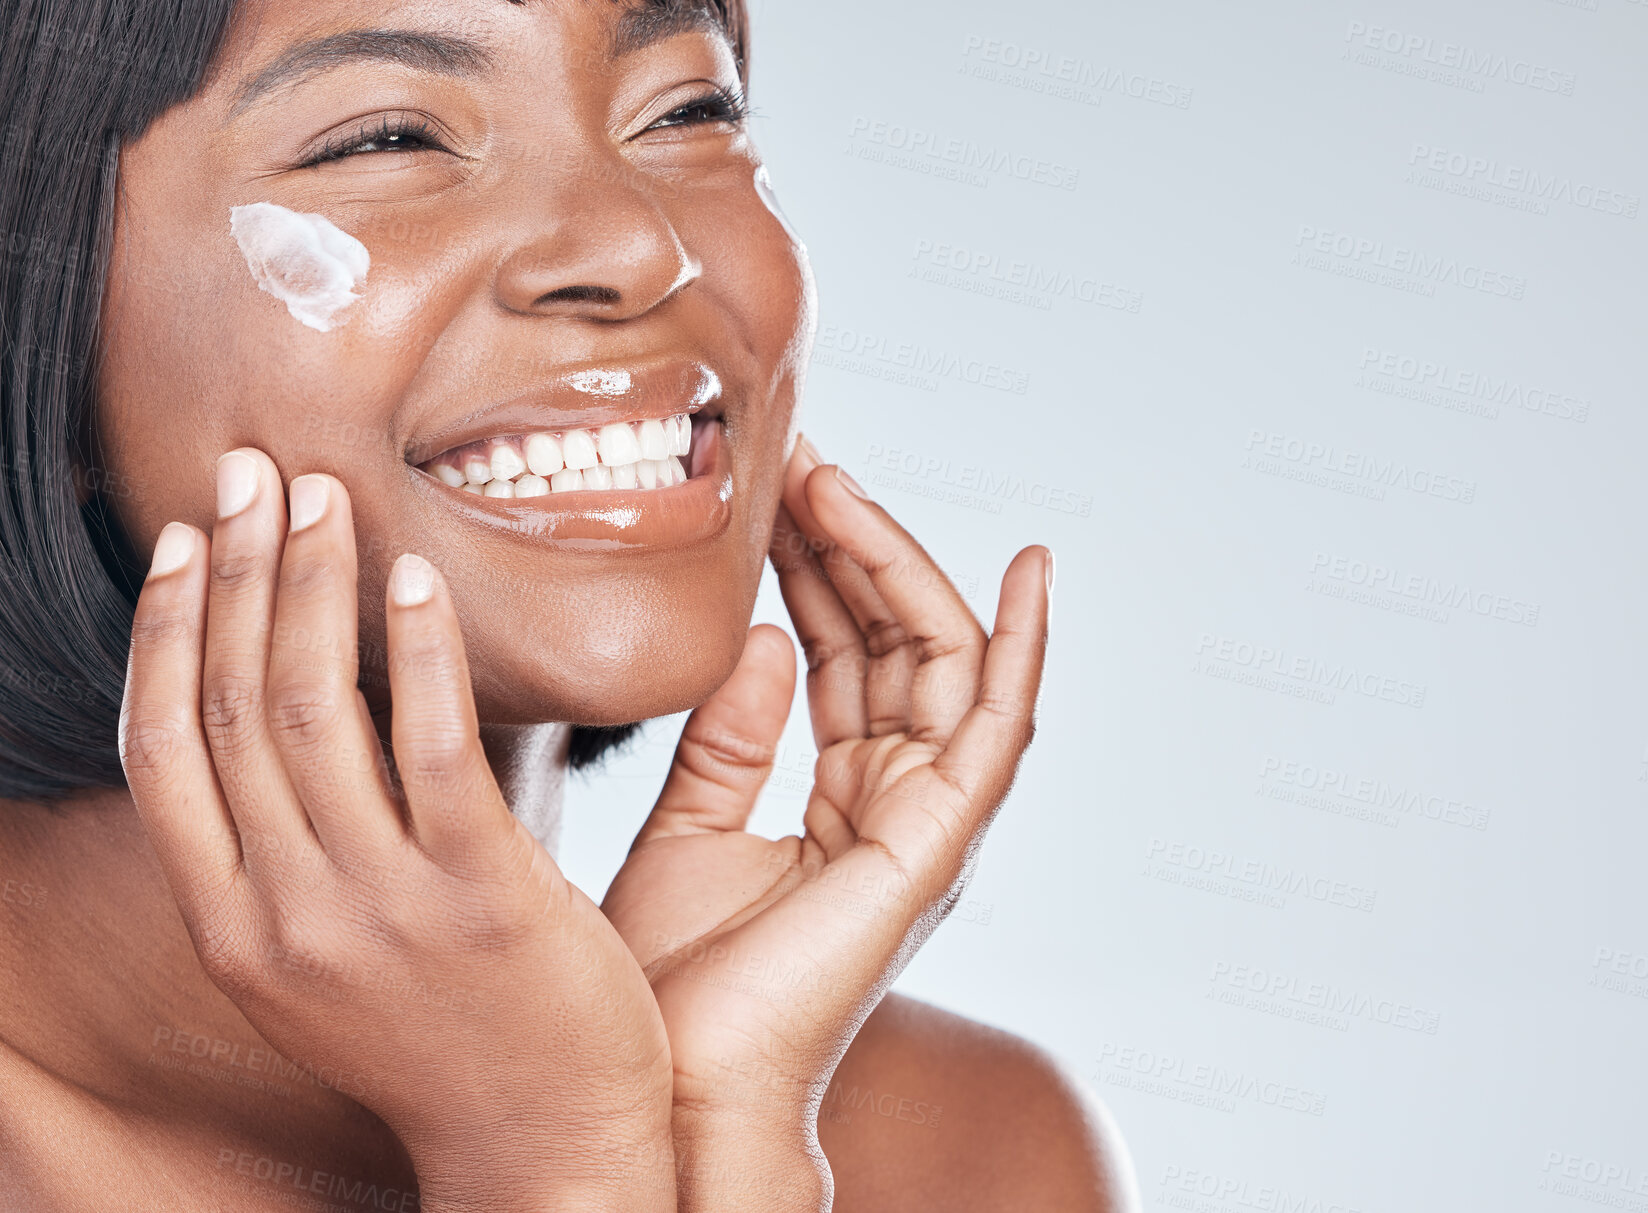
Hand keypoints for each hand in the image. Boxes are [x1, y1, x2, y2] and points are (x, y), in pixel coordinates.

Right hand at [118, 449, 674, 1212]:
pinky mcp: (482, 894)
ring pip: (315, 711)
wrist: (541, 1146)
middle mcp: (285, 914)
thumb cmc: (441, 1037)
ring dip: (314, 587)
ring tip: (325, 498)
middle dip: (237, 574)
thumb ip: (286, 858)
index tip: (188, 543)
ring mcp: (379, 907)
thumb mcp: (321, 964)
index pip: (165, 750)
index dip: (170, 632)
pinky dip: (419, 651)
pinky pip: (434, 745)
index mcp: (232, 927)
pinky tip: (417, 578)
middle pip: (232, 707)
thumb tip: (280, 725)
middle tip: (250, 473)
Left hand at [601, 436, 1051, 1209]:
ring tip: (837, 486)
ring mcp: (925, 823)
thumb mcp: (689, 826)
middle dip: (850, 549)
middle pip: (895, 644)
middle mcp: (896, 804)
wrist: (667, 1086)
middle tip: (800, 464)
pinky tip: (1030, 570)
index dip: (817, 571)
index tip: (781, 493)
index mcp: (842, 802)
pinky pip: (997, 727)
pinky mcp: (936, 843)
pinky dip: (1022, 646)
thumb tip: (761, 635)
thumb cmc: (668, 981)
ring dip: (895, 566)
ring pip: (940, 661)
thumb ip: (731, 735)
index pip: (845, 656)